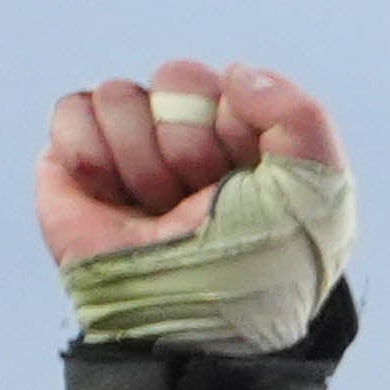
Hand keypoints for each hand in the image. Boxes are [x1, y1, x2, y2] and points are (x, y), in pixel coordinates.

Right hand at [35, 58, 341, 290]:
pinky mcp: (76, 161)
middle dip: (189, 142)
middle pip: (177, 77)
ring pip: (121, 92)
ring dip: (142, 159)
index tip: (246, 182)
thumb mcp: (315, 193)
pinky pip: (74, 108)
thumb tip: (235, 73)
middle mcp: (191, 141)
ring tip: (158, 210)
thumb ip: (300, 114)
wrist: (186, 316)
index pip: (235, 83)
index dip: (240, 129)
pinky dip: (92, 156)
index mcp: (251, 144)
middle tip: (199, 198)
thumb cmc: (258, 265)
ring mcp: (133, 148)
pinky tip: (114, 201)